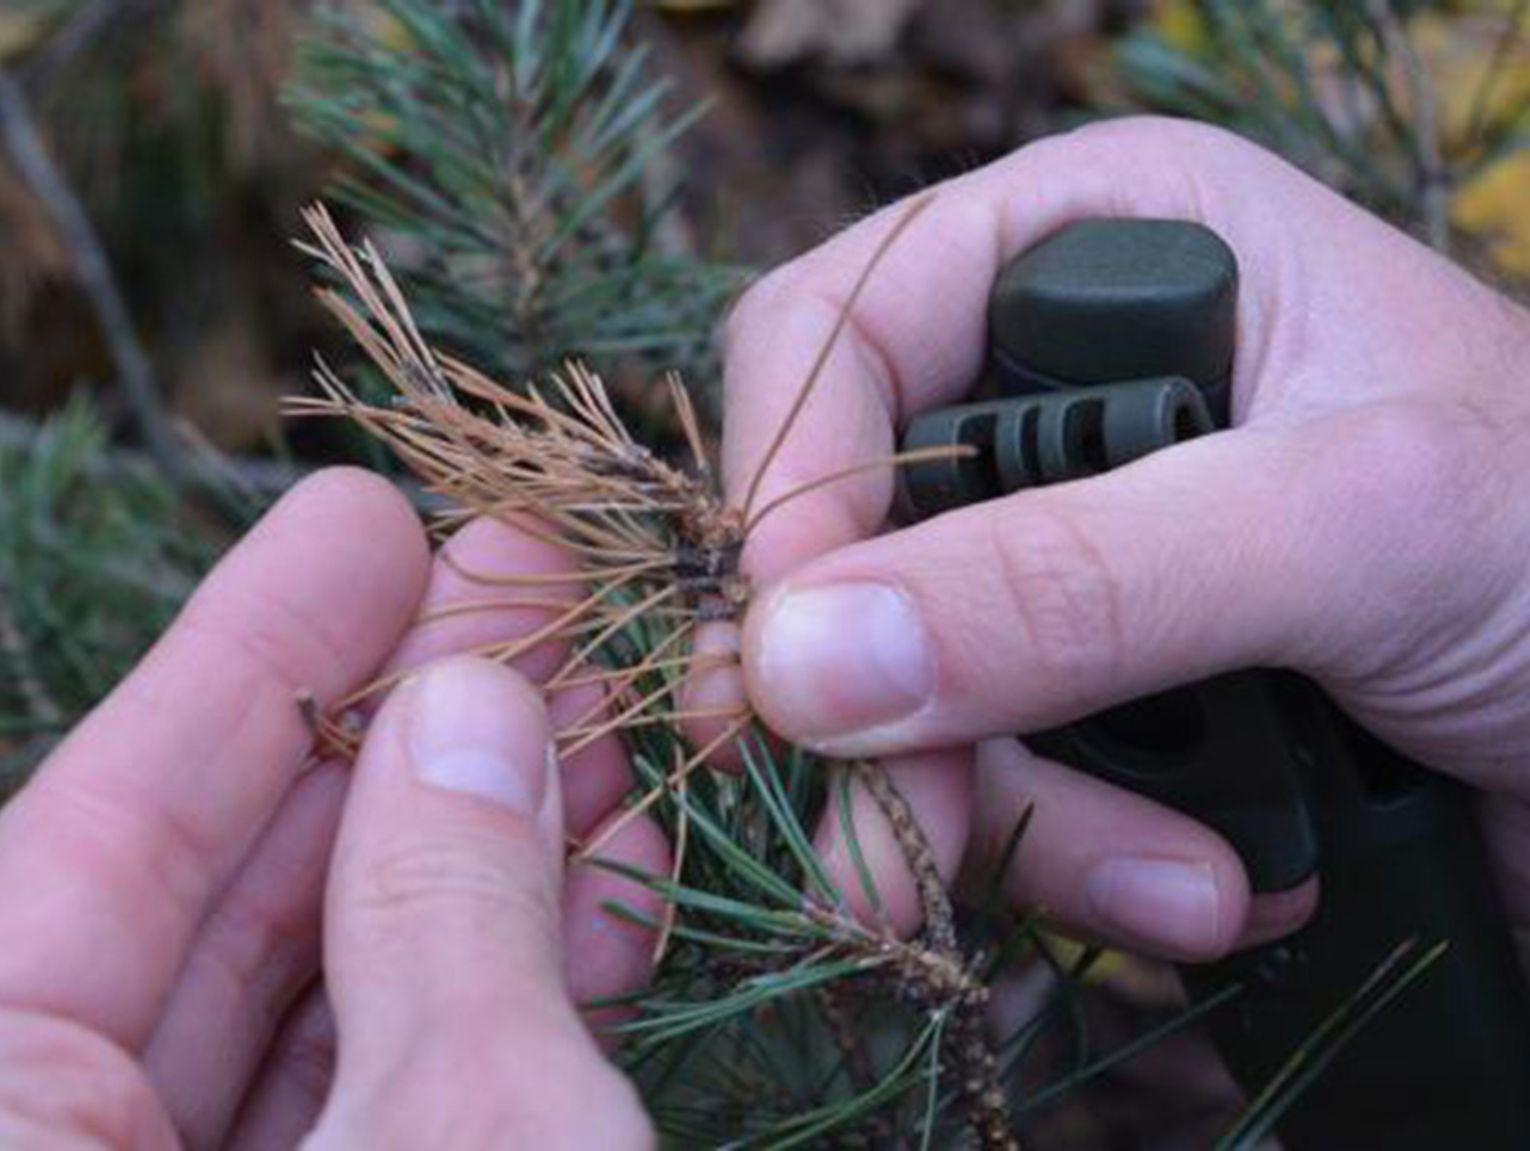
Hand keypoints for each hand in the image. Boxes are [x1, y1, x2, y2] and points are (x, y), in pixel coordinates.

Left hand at [0, 471, 658, 1147]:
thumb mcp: (468, 1129)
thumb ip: (451, 913)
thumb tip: (473, 704)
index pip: (98, 841)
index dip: (250, 654)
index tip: (364, 521)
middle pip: (225, 907)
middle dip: (405, 736)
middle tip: (530, 596)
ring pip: (330, 1006)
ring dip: (487, 856)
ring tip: (601, 727)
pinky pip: (395, 1106)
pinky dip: (506, 998)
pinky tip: (607, 882)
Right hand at [710, 116, 1529, 960]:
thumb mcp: (1345, 525)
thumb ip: (1079, 580)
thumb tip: (798, 663)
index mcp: (1091, 244)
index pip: (831, 335)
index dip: (788, 498)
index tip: (792, 670)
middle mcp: (1050, 389)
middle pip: (847, 540)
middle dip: (895, 718)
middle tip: (888, 860)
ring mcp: (1066, 554)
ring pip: (911, 692)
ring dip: (1020, 819)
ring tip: (1186, 888)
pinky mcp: (1094, 691)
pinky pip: (997, 781)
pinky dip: (1084, 861)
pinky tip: (1218, 890)